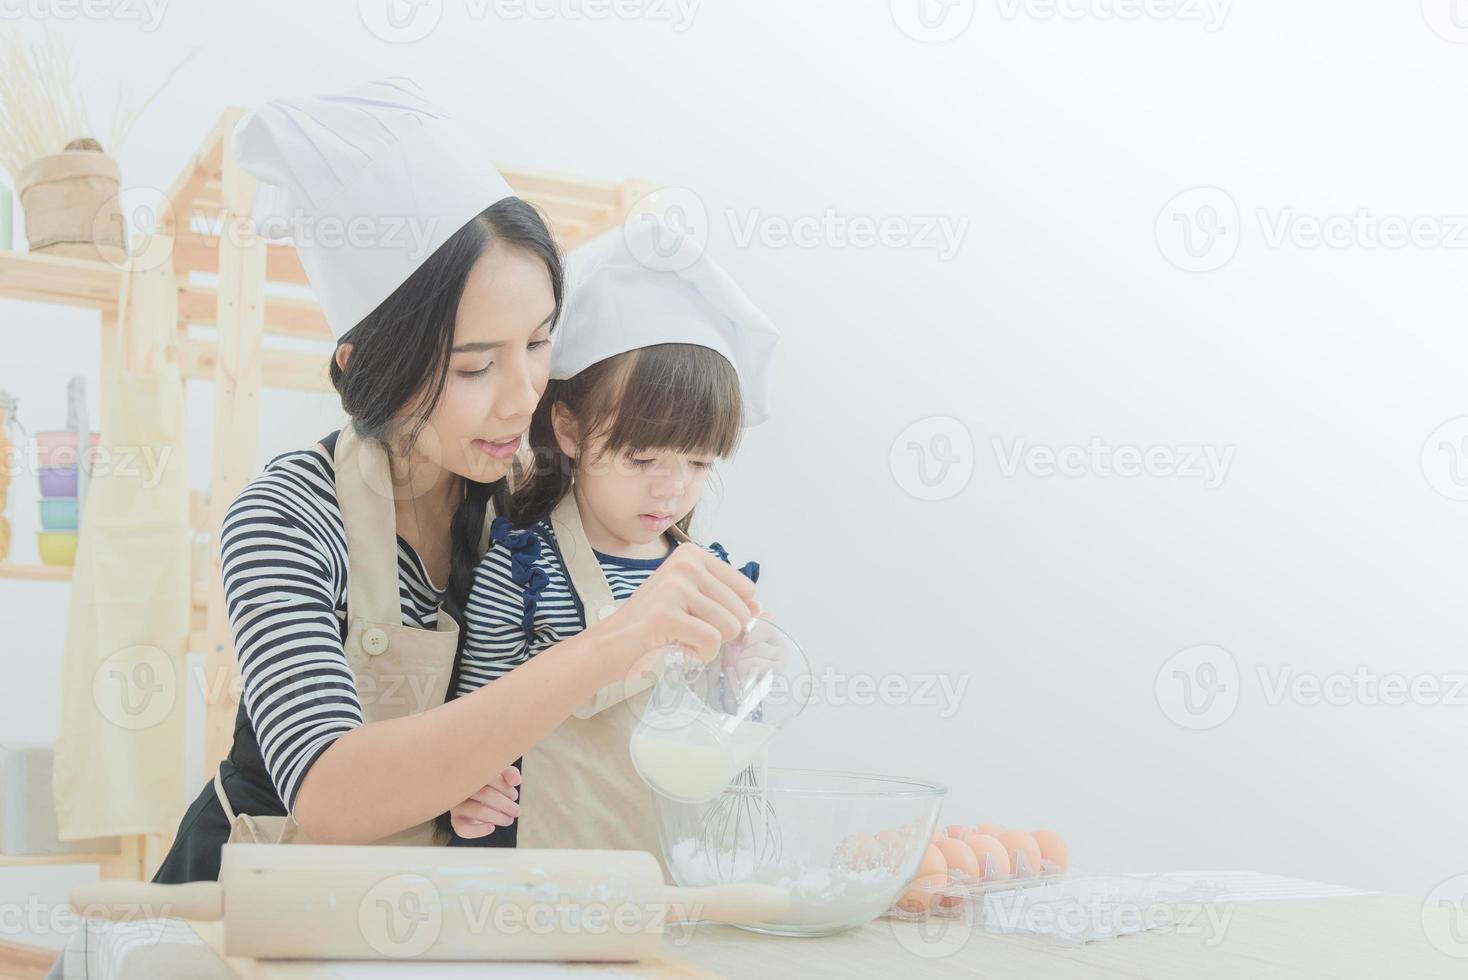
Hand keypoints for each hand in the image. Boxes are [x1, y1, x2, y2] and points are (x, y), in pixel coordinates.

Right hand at [448, 765, 520, 838]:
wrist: (473, 797)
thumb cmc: (489, 783)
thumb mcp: (500, 774)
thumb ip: (509, 773)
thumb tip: (516, 781)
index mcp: (471, 772)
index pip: (490, 778)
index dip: (506, 788)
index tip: (514, 796)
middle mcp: (461, 786)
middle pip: (486, 795)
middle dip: (505, 805)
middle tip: (516, 811)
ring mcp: (456, 803)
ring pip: (478, 811)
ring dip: (498, 817)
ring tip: (509, 820)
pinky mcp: (455, 819)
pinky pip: (462, 829)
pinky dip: (478, 831)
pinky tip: (491, 827)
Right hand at [592, 543, 759, 681]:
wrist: (608, 646)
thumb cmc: (651, 627)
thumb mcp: (693, 604)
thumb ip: (728, 603)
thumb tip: (767, 612)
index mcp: (693, 555)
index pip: (747, 590)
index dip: (733, 614)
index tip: (701, 618)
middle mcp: (685, 563)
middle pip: (741, 611)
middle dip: (721, 633)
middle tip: (686, 631)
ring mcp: (675, 586)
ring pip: (730, 628)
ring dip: (708, 645)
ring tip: (678, 637)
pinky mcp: (667, 614)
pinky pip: (711, 643)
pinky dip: (697, 655)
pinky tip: (674, 647)